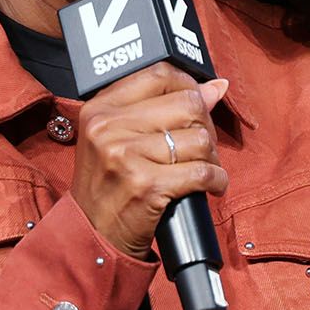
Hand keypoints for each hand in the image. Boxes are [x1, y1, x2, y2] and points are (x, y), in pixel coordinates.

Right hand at [71, 63, 230, 258]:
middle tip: (202, 146)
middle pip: (187, 104)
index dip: (189, 87)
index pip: (159, 74)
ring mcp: (126, 156)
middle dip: (206, 126)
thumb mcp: (120, 138)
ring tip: (203, 169)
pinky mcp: (146, 185)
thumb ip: (162, 107)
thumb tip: (215, 87)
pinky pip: (202, 172)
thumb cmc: (111, 185)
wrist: (93, 235)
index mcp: (100, 108)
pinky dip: (216, 180)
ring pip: (199, 138)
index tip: (198, 104)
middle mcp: (109, 127)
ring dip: (212, 157)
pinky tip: (211, 186)